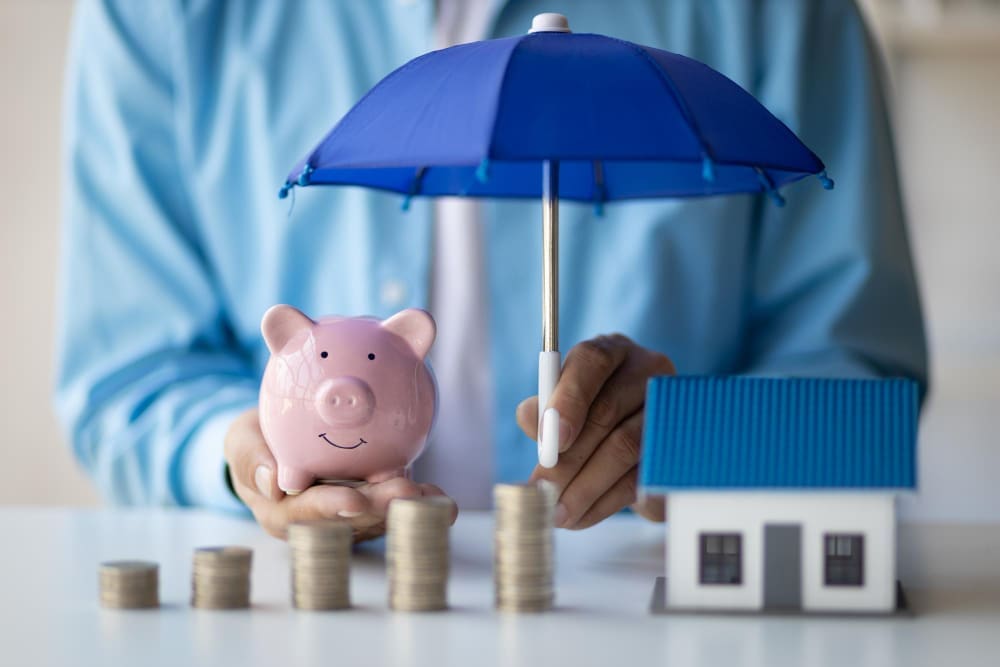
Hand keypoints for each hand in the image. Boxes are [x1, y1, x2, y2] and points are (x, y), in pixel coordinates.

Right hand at [224, 407, 455, 540]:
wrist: (277, 445)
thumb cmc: (257, 444)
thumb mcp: (241, 442)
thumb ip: (250, 458)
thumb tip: (271, 482)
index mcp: (283, 513)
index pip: (308, 513)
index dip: (332, 508)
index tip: (354, 501)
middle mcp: (317, 523)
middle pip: (352, 519)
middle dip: (381, 508)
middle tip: (408, 492)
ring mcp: (345, 519)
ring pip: (378, 518)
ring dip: (407, 510)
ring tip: (434, 499)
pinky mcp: (369, 510)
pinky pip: (393, 509)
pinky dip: (417, 503)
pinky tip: (440, 499)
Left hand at [516, 334, 672, 529]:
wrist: (638, 443)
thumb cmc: (591, 415)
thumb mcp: (563, 406)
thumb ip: (544, 410)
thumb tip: (532, 418)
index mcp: (612, 351)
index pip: (592, 361)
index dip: (570, 399)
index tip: (553, 440)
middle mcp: (647, 370)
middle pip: (608, 412)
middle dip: (569, 460)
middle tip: (543, 492)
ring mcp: (669, 407)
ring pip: (627, 447)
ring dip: (587, 486)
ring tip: (559, 512)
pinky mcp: (678, 448)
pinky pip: (642, 477)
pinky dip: (608, 501)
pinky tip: (584, 515)